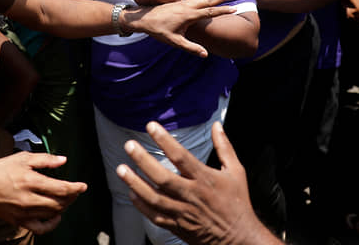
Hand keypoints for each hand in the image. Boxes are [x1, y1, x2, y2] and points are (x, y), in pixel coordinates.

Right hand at [0, 151, 86, 233]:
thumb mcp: (22, 158)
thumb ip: (45, 159)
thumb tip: (63, 160)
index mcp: (30, 181)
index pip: (61, 188)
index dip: (75, 188)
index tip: (83, 186)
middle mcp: (29, 199)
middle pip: (59, 202)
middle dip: (72, 197)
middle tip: (76, 190)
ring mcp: (24, 212)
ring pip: (52, 213)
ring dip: (64, 206)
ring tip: (67, 198)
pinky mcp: (19, 221)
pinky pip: (40, 228)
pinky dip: (51, 224)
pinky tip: (56, 216)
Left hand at [117, 121, 279, 244]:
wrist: (238, 238)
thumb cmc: (237, 202)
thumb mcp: (236, 171)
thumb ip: (224, 147)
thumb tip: (217, 125)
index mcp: (205, 179)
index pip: (181, 156)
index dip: (165, 140)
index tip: (151, 126)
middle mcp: (192, 195)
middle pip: (163, 177)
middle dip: (143, 160)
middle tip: (129, 146)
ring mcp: (183, 212)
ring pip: (154, 198)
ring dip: (135, 183)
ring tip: (121, 169)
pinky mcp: (177, 226)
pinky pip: (154, 216)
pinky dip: (141, 205)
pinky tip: (132, 192)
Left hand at [122, 0, 237, 57]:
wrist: (143, 18)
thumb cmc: (159, 31)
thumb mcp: (175, 41)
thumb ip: (190, 47)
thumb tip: (205, 54)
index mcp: (189, 15)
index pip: (210, 12)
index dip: (224, 10)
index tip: (235, 8)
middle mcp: (188, 7)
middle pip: (209, 1)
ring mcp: (183, 4)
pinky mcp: (178, 3)